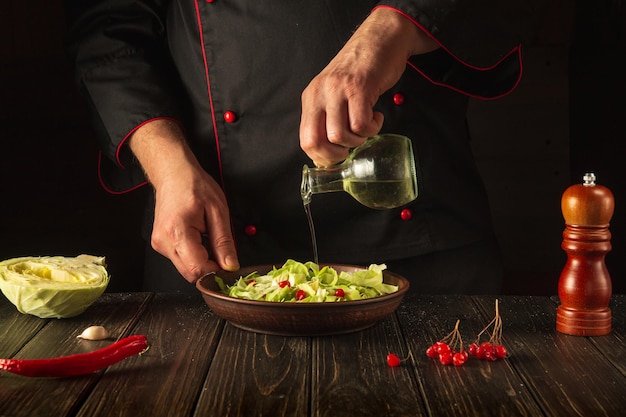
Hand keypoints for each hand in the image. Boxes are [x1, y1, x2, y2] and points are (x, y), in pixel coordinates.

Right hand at [129, 120, 239, 283]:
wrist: (173, 173)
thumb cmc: (194, 185)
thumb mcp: (218, 210)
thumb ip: (224, 241)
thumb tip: (230, 266)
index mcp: (177, 232)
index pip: (197, 269)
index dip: (216, 273)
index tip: (229, 267)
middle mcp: (163, 242)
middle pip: (190, 274)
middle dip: (210, 269)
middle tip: (224, 254)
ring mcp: (159, 244)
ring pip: (186, 269)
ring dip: (203, 263)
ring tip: (210, 240)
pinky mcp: (160, 244)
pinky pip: (181, 260)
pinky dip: (195, 257)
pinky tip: (201, 241)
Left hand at [300, 7, 437, 166]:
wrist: (380, 39)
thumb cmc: (361, 69)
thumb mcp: (335, 92)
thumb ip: (329, 117)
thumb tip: (329, 153)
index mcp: (311, 97)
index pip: (305, 139)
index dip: (322, 156)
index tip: (338, 156)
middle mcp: (320, 93)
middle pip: (315, 141)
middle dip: (336, 155)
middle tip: (351, 147)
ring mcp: (338, 90)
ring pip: (339, 136)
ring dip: (358, 140)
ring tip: (367, 127)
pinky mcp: (359, 88)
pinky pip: (361, 124)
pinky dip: (372, 128)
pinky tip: (376, 117)